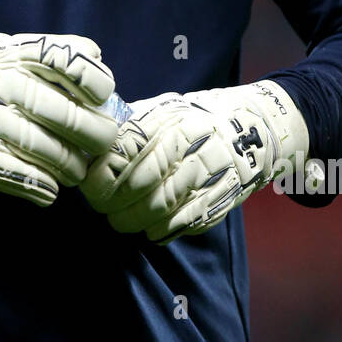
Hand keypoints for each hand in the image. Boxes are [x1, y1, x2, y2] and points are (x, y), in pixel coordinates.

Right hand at [0, 32, 117, 203]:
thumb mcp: (5, 48)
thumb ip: (50, 51)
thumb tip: (99, 59)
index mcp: (10, 55)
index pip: (62, 61)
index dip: (92, 80)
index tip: (104, 95)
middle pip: (59, 111)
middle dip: (92, 132)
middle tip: (104, 143)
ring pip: (39, 146)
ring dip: (68, 164)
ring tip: (77, 171)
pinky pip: (9, 171)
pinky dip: (36, 185)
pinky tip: (51, 191)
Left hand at [80, 81, 308, 243]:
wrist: (255, 126)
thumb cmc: (194, 120)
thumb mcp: (163, 110)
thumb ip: (129, 127)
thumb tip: (86, 148)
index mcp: (169, 118)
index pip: (125, 149)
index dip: (100, 173)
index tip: (87, 185)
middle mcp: (191, 143)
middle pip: (140, 182)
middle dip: (112, 202)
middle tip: (101, 207)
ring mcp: (211, 170)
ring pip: (161, 206)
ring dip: (133, 220)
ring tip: (120, 221)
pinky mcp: (225, 195)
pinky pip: (186, 221)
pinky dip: (162, 230)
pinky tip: (150, 230)